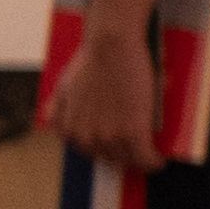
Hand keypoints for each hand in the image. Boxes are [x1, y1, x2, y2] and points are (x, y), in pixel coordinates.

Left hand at [45, 27, 164, 176]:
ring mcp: (109, 137)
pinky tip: (159, 160)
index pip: (87, 151)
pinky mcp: (132, 133)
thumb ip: (57, 107)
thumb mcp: (62, 86)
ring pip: (127, 160)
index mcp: (68, 129)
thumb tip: (50, 120)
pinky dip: (153, 161)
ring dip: (139, 159)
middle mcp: (84, 138)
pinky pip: (145, 158)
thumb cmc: (90, 61)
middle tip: (134, 147)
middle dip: (120, 154)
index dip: (103, 148)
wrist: (111, 46)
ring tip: (148, 153)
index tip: (114, 146)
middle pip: (107, 157)